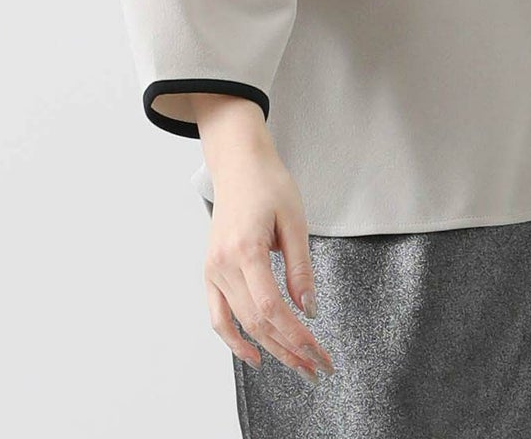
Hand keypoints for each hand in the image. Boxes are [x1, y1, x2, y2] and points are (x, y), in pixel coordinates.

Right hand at [192, 97, 335, 384]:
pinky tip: (254, 355)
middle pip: (257, 322)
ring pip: (240, 324)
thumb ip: (301, 267)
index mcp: (245, 249)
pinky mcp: (210, 272)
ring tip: (297, 365)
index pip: (272, 308)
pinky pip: (218, 315)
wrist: (239, 163)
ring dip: (270, 349)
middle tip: (318, 368)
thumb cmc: (269, 184)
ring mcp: (212, 270)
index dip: (296, 336)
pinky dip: (233, 340)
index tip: (320, 353)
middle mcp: (223, 265)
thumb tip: (309, 308)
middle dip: (289, 349)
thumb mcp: (294, 220)